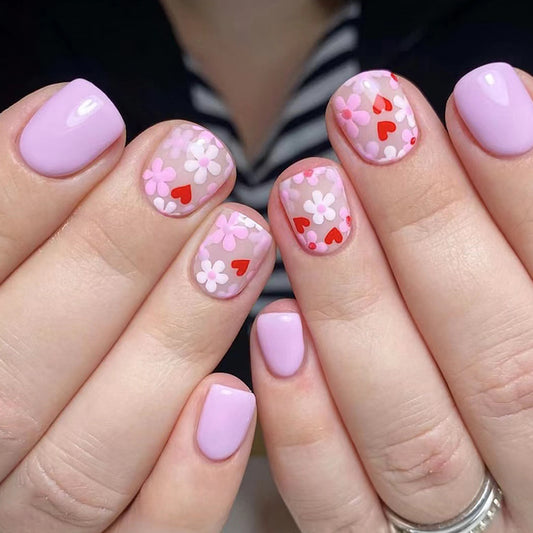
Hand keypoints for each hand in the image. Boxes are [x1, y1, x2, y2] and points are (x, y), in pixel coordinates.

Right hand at [0, 80, 273, 531]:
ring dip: (171, 345)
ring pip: (86, 461)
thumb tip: (75, 126)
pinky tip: (234, 397)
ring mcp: (21, 527)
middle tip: (192, 164)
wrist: (19, 417)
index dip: (13, 195)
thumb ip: (12, 223)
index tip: (93, 114)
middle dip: (111, 256)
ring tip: (241, 240)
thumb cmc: (14, 320)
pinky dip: (185, 486)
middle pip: (16, 374)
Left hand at [252, 65, 532, 531]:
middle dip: (429, 231)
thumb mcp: (531, 289)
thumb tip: (501, 111)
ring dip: (353, 310)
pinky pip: (340, 509)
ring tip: (307, 198)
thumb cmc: (521, 354)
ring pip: (411, 437)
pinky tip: (273, 329)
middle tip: (366, 123)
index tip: (476, 97)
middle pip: (496, 363)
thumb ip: (522, 234)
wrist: (500, 464)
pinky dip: (306, 427)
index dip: (527, 192)